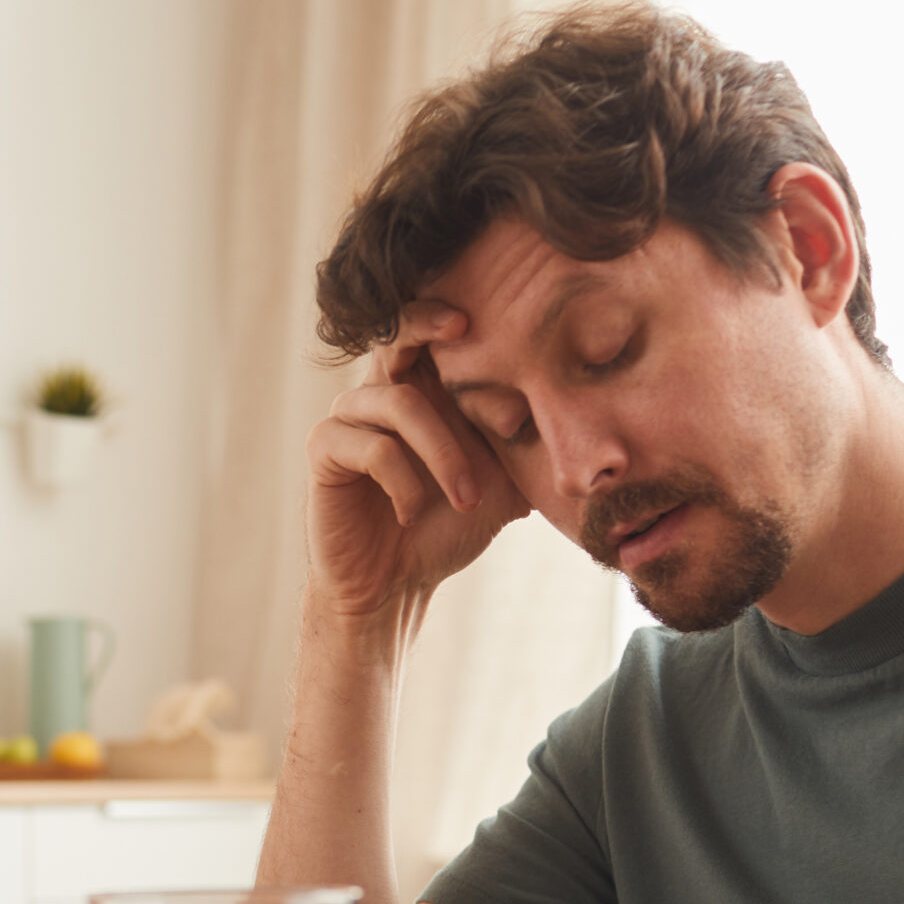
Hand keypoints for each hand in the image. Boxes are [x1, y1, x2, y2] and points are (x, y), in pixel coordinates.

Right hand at [307, 301, 529, 623]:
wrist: (396, 583)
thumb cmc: (446, 526)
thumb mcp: (501, 480)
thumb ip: (523, 441)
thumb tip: (578, 400)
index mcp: (426, 387)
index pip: (437, 331)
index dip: (464, 320)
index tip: (510, 321)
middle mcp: (382, 390)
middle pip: (398, 331)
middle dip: (429, 322)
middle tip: (463, 327)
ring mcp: (349, 416)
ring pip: (401, 404)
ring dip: (444, 453)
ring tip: (467, 498)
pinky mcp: (325, 449)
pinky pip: (372, 447)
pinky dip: (405, 482)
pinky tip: (412, 512)